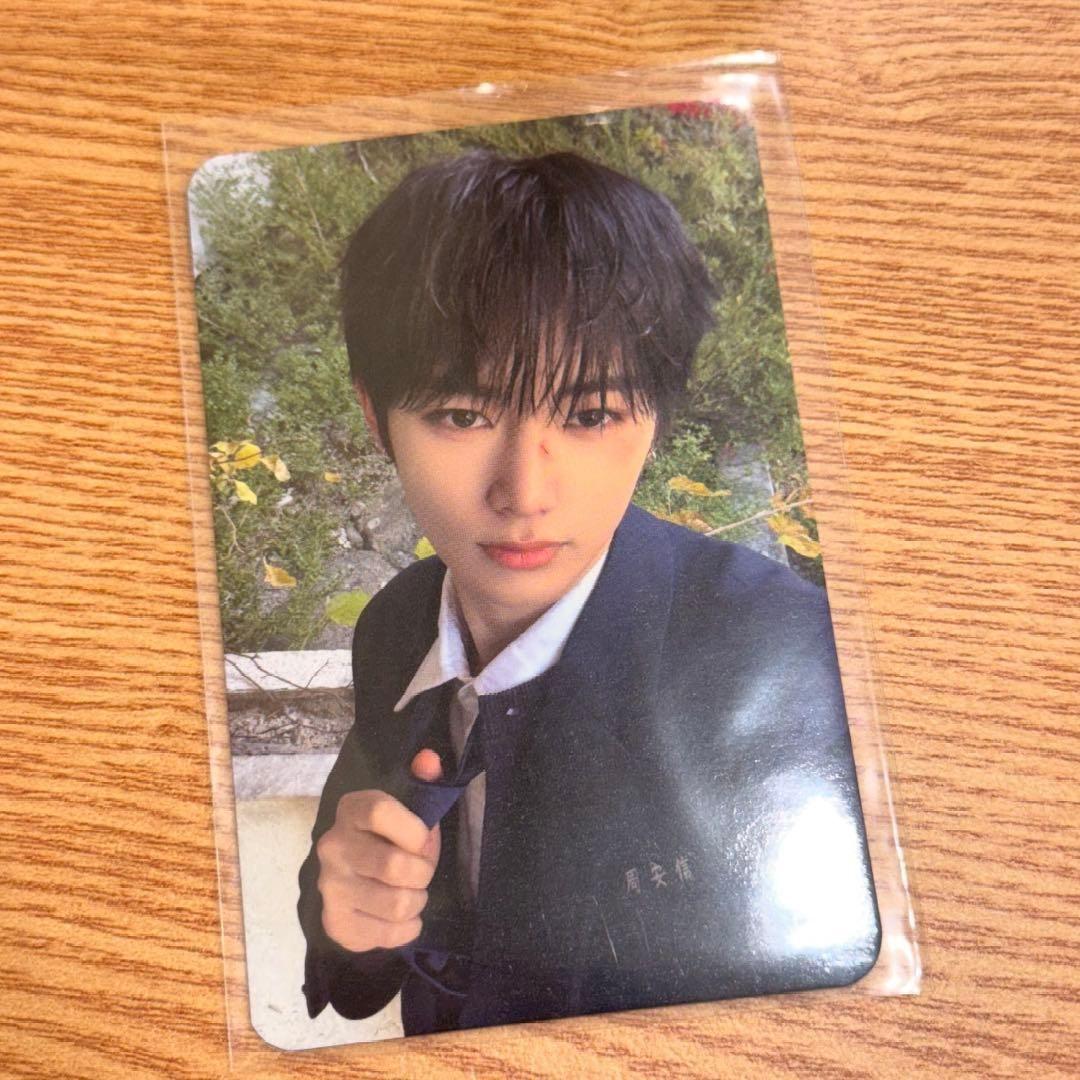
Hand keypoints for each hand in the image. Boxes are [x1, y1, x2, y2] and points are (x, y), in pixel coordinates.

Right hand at [316, 750, 442, 951]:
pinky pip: (391, 934)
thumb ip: (423, 779)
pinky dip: (408, 927)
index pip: (381, 811)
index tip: (425, 839)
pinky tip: (400, 915)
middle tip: (420, 870)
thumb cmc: (387, 836)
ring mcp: (331, 887)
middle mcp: (333, 846)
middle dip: (423, 871)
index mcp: (350, 809)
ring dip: (417, 900)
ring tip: (411, 891)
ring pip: (398, 904)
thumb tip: (430, 760)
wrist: (350, 877)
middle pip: (396, 866)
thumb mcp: (405, 803)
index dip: (415, 830)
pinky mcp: (336, 923)